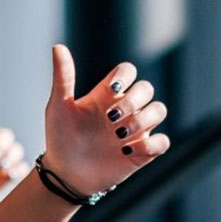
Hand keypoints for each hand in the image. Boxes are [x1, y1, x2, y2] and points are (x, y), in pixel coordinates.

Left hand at [39, 45, 168, 196]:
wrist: (64, 174)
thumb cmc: (60, 138)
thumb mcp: (58, 106)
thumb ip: (63, 78)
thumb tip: (58, 47)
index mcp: (106, 94)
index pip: (128, 71)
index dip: (125, 76)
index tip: (111, 89)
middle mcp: (124, 109)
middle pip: (147, 88)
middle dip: (133, 100)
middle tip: (110, 119)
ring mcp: (135, 130)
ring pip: (159, 110)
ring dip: (143, 120)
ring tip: (118, 135)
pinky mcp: (142, 153)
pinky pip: (163, 142)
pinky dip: (151, 144)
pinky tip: (128, 151)